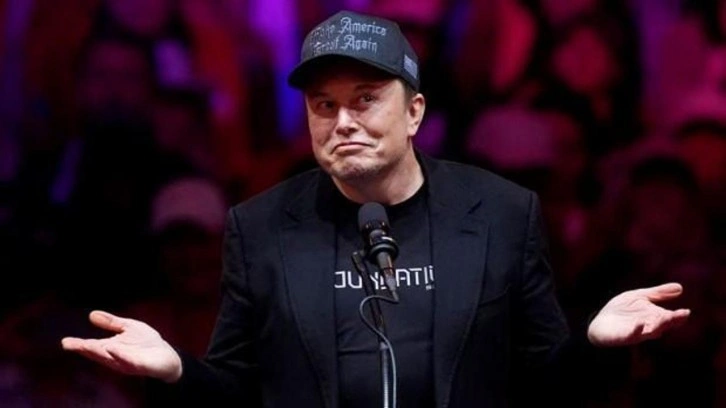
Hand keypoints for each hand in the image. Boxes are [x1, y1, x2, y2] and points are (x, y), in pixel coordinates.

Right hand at [61, 310, 182, 382]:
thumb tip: (91, 314)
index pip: (92, 346)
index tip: (64, 342)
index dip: (78, 345)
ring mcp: (126, 362)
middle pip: (97, 353)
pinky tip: (112, 348)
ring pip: (110, 358)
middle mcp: (115, 357)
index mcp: (111, 348)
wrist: (167, 356)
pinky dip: (120, 355)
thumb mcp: (128, 327)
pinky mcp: (140, 365)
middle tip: (68, 344)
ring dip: (99, 352)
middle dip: (84, 349)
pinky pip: (129, 361)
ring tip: (86, 345)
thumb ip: (111, 323)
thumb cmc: (146, 343)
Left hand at [587, 283, 690, 346]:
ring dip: (658, 325)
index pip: (670, 318)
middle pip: (663, 324)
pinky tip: (640, 324)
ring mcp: (637, 332)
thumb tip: (681, 287)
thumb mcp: (639, 297)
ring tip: (664, 318)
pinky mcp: (624, 336)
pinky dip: (636, 330)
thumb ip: (658, 293)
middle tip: (681, 315)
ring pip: (651, 331)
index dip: (678, 316)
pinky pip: (632, 335)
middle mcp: (649, 326)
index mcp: (655, 316)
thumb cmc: (621, 311)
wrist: (600, 323)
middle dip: (671, 320)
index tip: (686, 312)